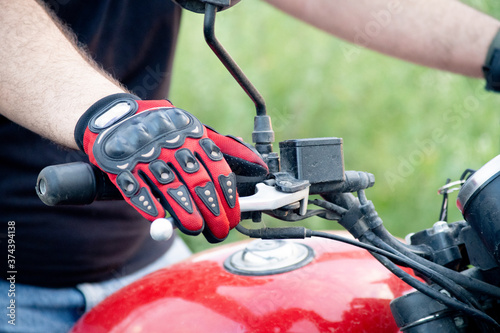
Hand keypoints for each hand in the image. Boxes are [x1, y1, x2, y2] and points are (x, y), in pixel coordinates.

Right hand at [75, 93, 267, 241]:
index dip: (228, 197)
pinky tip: (158, 218)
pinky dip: (147, 203)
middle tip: (219, 231)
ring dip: (184, 210)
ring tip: (196, 229)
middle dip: (212, 211)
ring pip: (169, 187)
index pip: (217, 170)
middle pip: (197, 182)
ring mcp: (146, 155)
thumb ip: (226, 148)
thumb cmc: (165, 130)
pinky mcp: (121, 165)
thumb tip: (259, 165)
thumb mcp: (197, 132)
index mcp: (193, 138)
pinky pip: (136, 187)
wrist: (119, 117)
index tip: (234, 217)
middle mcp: (172, 146)